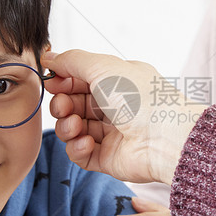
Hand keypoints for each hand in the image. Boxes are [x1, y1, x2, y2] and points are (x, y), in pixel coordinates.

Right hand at [42, 50, 207, 184]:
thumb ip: (73, 60)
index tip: (51, 82)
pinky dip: (76, 148)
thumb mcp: (104, 67)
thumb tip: (49, 57)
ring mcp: (111, 133)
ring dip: (67, 126)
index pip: (80, 79)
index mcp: (118, 81)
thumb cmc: (143, 99)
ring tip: (75, 125)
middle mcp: (115, 106)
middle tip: (64, 106)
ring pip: (73, 129)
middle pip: (73, 104)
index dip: (63, 81)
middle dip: (62, 104)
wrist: (166, 138)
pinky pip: (80, 153)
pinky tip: (86, 142)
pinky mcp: (108, 158)